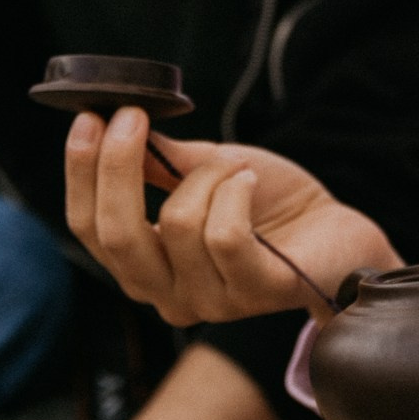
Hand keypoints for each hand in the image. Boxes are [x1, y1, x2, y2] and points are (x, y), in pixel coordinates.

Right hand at [63, 107, 398, 326]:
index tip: (89, 118)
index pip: (90, 229)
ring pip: (179, 223)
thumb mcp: (204, 172)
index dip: (82, 173)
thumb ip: (156, 161)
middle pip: (118, 235)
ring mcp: (213, 302)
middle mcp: (169, 295)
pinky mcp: (257, 293)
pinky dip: (236, 193)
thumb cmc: (268, 203)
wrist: (336, 229)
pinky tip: (251, 183)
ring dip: (210, 175)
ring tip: (237, 168)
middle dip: (118, 168)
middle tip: (135, 117)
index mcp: (147, 268)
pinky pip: (225, 235)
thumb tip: (109, 121)